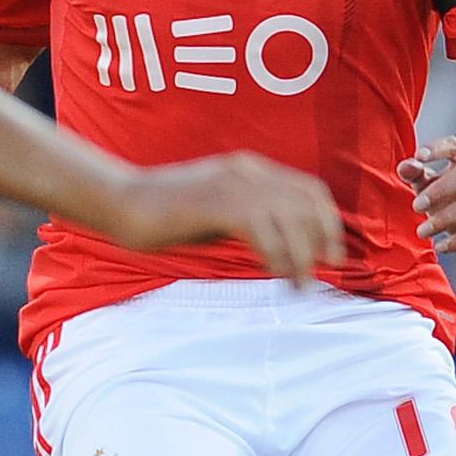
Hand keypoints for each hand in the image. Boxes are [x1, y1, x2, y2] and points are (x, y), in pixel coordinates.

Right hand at [104, 154, 345, 281]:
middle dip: (322, 239)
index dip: (327, 220)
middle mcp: (246, 172)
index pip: (308, 188)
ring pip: (288, 217)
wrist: (122, 201)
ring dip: (300, 255)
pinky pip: (262, 229)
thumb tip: (280, 246)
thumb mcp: (217, 210)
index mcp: (249, 170)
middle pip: (306, 202)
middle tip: (323, 272)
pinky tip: (275, 275)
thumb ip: (248, 218)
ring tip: (298, 285)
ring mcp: (231, 184)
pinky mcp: (215, 203)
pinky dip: (276, 255)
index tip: (332, 253)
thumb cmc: (166, 214)